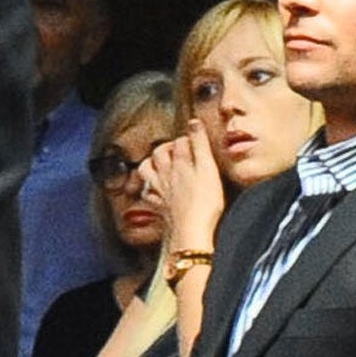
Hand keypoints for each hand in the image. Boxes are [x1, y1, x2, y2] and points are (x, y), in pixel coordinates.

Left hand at [150, 121, 225, 253]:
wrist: (190, 234)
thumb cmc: (203, 204)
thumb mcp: (208, 169)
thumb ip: (200, 145)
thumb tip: (194, 123)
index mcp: (180, 164)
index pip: (180, 142)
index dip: (189, 137)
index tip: (196, 136)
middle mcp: (166, 175)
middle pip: (159, 153)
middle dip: (167, 147)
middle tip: (178, 148)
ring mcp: (161, 192)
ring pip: (146, 171)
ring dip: (152, 164)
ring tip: (161, 163)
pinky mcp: (160, 208)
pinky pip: (148, 194)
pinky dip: (150, 188)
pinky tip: (155, 189)